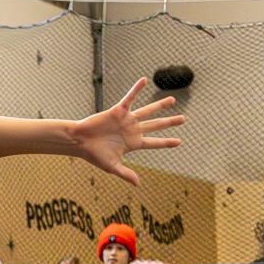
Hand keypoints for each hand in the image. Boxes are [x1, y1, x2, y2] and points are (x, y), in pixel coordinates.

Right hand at [66, 78, 183, 185]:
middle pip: (155, 125)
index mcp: (133, 143)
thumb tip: (138, 184)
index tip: (179, 142)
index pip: (154, 142)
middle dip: (169, 122)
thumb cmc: (94, 155)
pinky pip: (129, 98)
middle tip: (183, 119)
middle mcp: (132, 130)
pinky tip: (144, 80)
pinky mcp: (118, 111)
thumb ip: (126, 173)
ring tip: (173, 100)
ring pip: (147, 111)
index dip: (166, 142)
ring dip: (160, 105)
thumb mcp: (112, 166)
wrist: (79, 142)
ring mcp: (126, 120)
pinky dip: (136, 89)